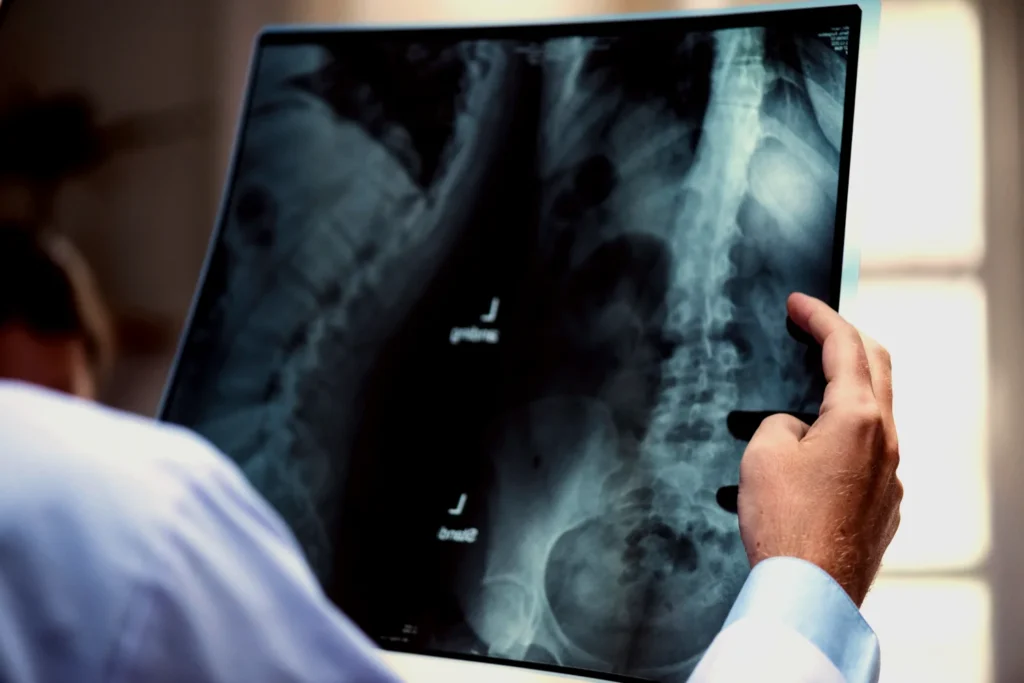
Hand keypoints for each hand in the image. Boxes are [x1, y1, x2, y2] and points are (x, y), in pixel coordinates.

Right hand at [737, 293, 902, 605]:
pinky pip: (868, 453)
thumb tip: (795, 429)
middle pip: (877, 369)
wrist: (809, 589)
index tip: (799, 303)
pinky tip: (814, 451)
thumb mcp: (763, 453)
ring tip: (808, 390)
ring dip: (846, 389)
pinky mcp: (883, 505)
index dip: (819, 316)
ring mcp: (889, 476)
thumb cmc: (785, 523)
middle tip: (815, 327)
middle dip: (846, 339)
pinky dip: (845, 433)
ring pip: (875, 413)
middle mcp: (885, 442)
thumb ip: (780, 422)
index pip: (844, 347)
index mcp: (859, 418)